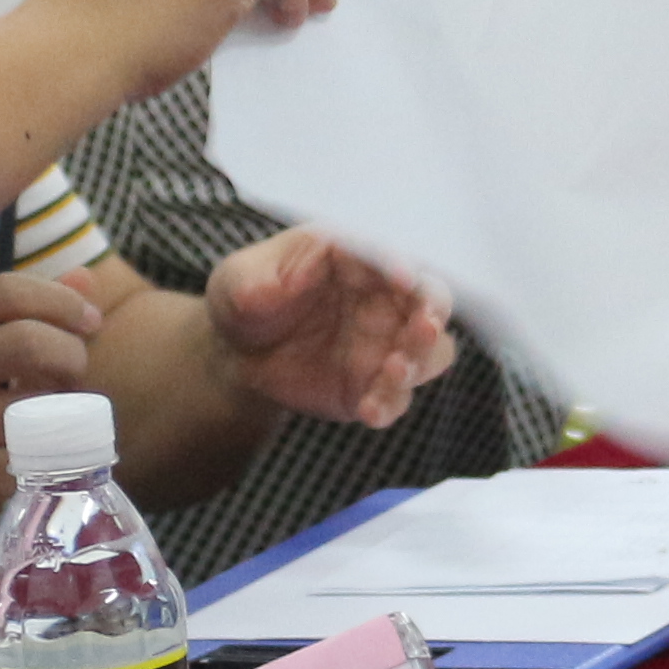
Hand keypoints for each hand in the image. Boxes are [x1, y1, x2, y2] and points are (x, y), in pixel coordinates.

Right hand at [0, 268, 103, 550]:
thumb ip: (15, 315)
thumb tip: (85, 280)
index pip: (5, 292)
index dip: (61, 301)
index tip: (90, 321)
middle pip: (31, 342)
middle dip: (72, 353)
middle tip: (75, 373)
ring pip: (41, 403)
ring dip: (64, 408)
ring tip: (52, 416)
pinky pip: (38, 454)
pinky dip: (49, 454)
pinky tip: (34, 457)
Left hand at [202, 229, 457, 430]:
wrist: (236, 354)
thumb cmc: (244, 300)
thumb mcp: (238, 280)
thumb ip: (255, 280)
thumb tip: (279, 282)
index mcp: (355, 260)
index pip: (389, 257)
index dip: (401, 266)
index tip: (402, 279)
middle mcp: (382, 300)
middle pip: (431, 301)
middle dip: (432, 313)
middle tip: (422, 328)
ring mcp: (384, 345)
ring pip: (430, 352)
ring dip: (423, 360)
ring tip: (394, 370)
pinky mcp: (374, 385)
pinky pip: (398, 397)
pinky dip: (390, 404)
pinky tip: (368, 411)